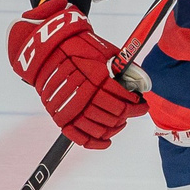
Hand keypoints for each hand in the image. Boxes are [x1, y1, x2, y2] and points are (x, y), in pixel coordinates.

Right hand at [5, 0, 145, 149]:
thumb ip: (122, 68)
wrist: (46, 50)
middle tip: (135, 110)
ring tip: (121, 120)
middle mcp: (84, 96)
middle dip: (130, 114)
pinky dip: (95, 142)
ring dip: (116, 126)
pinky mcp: (60, 116)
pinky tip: (106, 141)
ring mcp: (71, 109)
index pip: (125, 102)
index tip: (142, 103)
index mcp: (96, 79)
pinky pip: (80, 137)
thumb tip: (140, 81)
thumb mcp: (104, 51)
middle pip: (116, 116)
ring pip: (101, 128)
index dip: (138, 105)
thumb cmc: (76, 46)